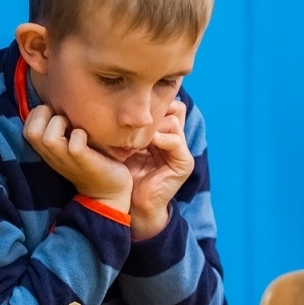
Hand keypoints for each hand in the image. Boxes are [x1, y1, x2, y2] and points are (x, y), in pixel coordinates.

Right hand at [22, 105, 132, 213]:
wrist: (109, 191)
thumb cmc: (91, 160)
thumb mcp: (70, 143)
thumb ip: (61, 127)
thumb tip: (60, 98)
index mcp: (47, 150)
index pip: (27, 126)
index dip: (39, 113)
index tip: (57, 114)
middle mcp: (52, 155)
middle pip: (30, 131)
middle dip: (46, 116)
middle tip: (64, 118)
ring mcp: (67, 161)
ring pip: (48, 138)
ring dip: (60, 125)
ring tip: (74, 127)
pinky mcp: (84, 163)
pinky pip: (74, 146)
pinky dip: (80, 136)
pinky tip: (87, 138)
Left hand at [127, 101, 193, 240]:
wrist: (132, 203)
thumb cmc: (125, 173)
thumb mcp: (125, 144)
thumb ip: (129, 126)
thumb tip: (119, 101)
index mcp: (163, 132)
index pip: (166, 104)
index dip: (151, 102)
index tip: (130, 107)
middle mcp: (174, 137)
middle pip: (174, 107)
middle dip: (153, 111)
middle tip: (134, 118)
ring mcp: (181, 149)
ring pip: (174, 119)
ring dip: (154, 124)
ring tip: (137, 134)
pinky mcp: (184, 162)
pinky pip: (176, 140)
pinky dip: (161, 138)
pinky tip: (149, 142)